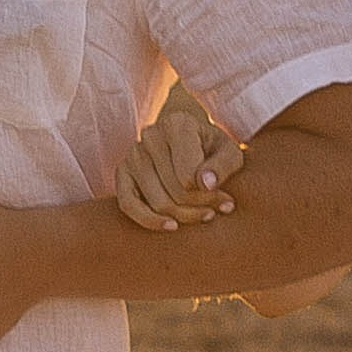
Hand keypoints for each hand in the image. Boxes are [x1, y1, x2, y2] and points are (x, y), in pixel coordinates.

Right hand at [114, 83, 243, 233]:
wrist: (191, 140)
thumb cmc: (213, 149)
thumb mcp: (230, 152)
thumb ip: (224, 165)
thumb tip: (205, 184)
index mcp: (177, 124)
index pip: (189, 176)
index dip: (209, 195)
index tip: (225, 199)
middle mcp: (151, 135)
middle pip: (175, 192)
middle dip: (199, 207)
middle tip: (217, 211)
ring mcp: (133, 154)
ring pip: (157, 203)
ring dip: (183, 217)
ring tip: (204, 216)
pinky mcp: (122, 172)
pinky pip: (128, 205)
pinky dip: (149, 221)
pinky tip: (172, 226)